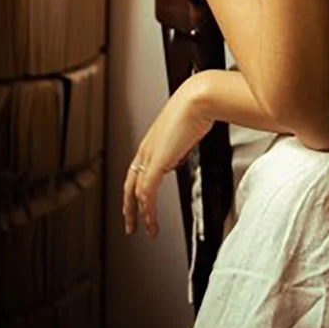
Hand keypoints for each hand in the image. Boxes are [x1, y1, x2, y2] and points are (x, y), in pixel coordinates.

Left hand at [123, 76, 213, 237]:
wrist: (199, 98)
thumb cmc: (198, 106)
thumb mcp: (188, 126)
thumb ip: (183, 140)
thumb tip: (185, 147)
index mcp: (152, 140)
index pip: (137, 170)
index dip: (136, 188)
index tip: (141, 201)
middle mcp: (147, 149)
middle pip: (130, 183)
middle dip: (129, 206)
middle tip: (131, 223)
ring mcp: (150, 155)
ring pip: (136, 191)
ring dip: (139, 213)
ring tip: (146, 229)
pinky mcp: (157, 161)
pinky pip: (147, 192)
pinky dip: (148, 209)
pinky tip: (152, 220)